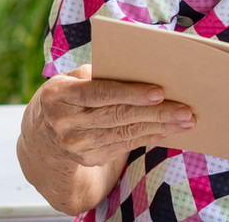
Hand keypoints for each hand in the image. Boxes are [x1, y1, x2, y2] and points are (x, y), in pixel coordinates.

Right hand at [24, 64, 195, 168]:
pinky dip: (149, 137)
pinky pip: (124, 145)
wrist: (42, 135)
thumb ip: (99, 74)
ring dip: (159, 127)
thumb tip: (141, 71)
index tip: (159, 92)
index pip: (100, 93)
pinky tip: (167, 130)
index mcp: (59, 95)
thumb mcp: (72, 79)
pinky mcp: (90, 158)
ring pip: (125, 133)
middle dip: (156, 113)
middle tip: (186, 110)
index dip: (130, 93)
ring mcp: (77, 145)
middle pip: (118, 116)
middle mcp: (65, 123)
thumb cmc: (68, 93)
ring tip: (186, 120)